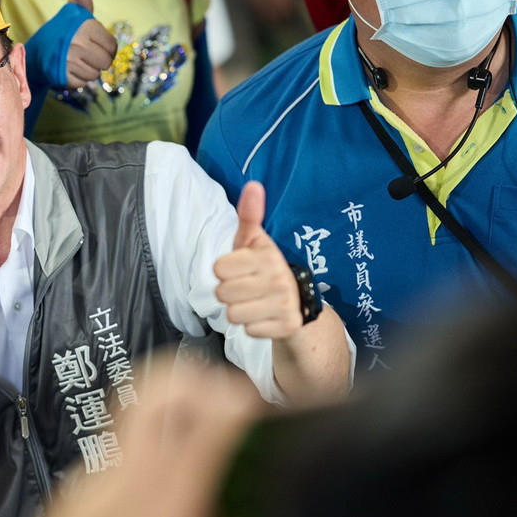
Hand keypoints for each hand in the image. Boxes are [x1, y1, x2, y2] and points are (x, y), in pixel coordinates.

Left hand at [0, 363, 279, 516]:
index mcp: (159, 510)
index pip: (202, 429)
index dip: (232, 401)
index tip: (255, 400)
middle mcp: (119, 482)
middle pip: (155, 391)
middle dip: (197, 380)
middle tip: (227, 400)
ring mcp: (89, 480)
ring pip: (132, 412)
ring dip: (171, 407)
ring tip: (202, 427)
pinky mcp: (72, 489)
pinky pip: (113, 448)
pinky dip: (145, 443)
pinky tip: (162, 476)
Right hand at [63, 0, 116, 87]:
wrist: (36, 51)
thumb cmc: (63, 28)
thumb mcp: (75, 6)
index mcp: (86, 26)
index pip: (112, 47)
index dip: (106, 47)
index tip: (95, 43)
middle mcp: (77, 43)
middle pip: (106, 62)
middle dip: (98, 60)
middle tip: (86, 53)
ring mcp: (69, 60)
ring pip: (95, 74)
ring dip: (88, 70)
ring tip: (76, 60)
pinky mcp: (62, 76)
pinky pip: (82, 83)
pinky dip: (77, 79)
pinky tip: (68, 69)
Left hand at [214, 181, 303, 338]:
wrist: (298, 302)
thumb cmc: (264, 268)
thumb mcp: (253, 242)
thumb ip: (249, 216)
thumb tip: (253, 185)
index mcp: (268, 255)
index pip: (218, 268)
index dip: (225, 271)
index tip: (241, 269)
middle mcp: (279, 278)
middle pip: (222, 293)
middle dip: (230, 293)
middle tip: (247, 289)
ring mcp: (285, 304)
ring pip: (232, 315)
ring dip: (239, 311)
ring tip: (255, 303)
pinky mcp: (287, 326)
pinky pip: (249, 331)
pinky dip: (253, 327)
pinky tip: (265, 317)